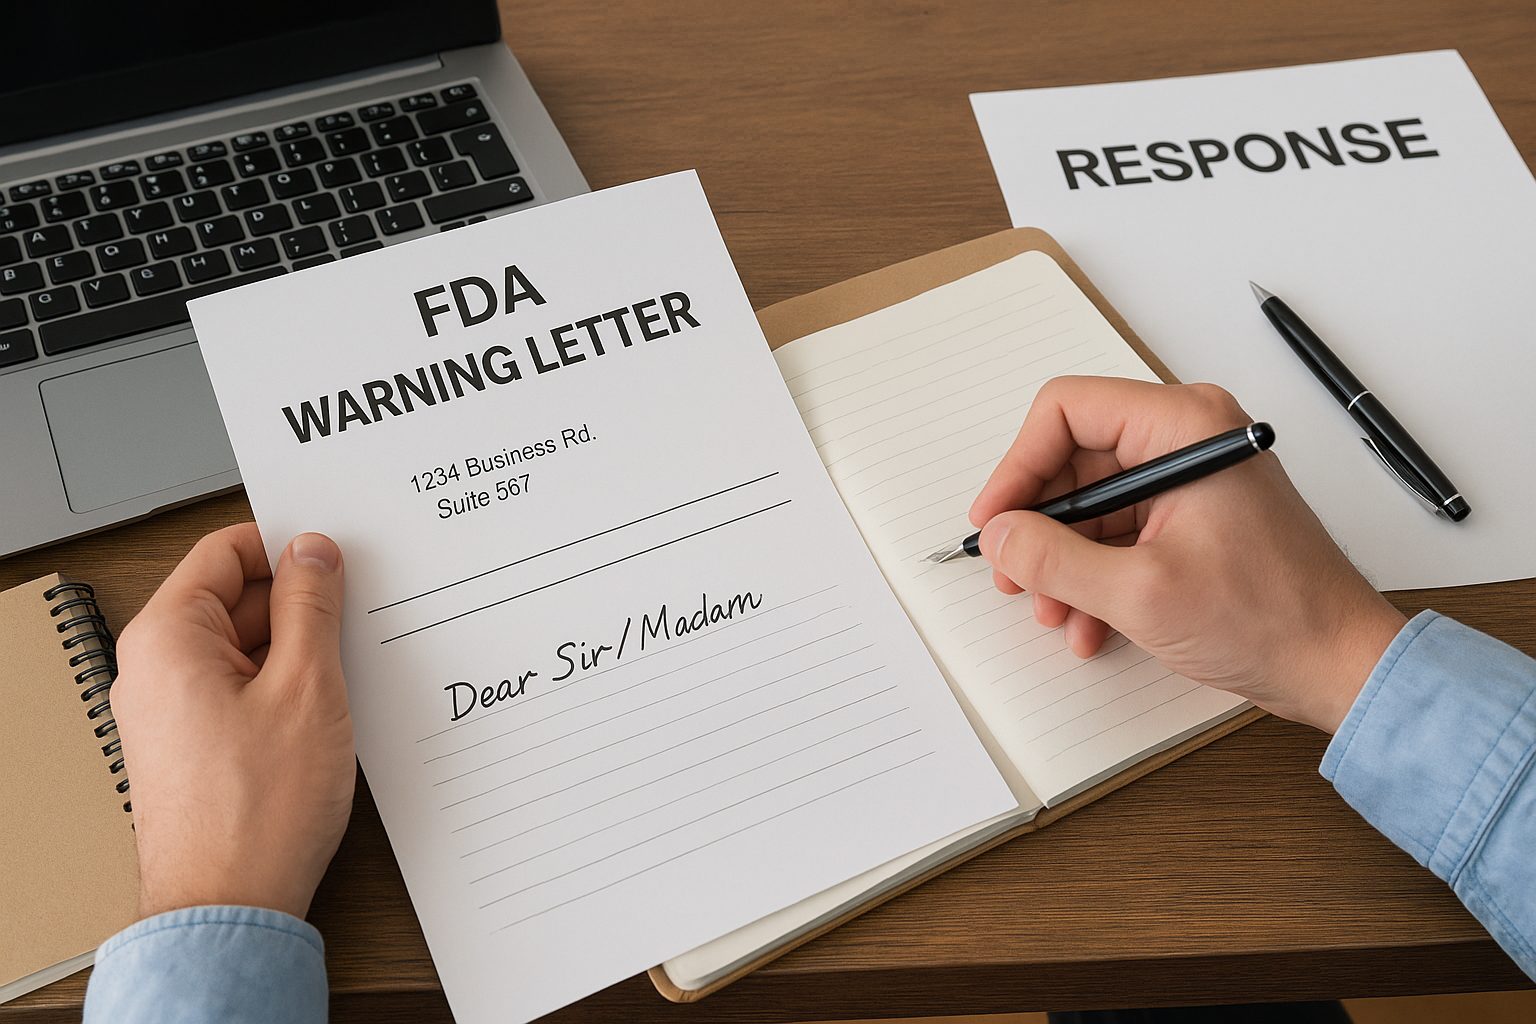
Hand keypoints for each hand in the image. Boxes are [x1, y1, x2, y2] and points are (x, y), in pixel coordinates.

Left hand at [112, 524, 353, 919]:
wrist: (231, 905)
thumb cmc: (254, 814)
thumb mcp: (307, 685)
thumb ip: (311, 606)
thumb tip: (312, 552)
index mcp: (167, 638)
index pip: (224, 551)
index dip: (285, 547)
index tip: (334, 559)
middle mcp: (156, 669)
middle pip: (234, 598)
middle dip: (299, 604)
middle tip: (354, 621)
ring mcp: (174, 710)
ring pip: (246, 647)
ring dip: (298, 652)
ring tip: (342, 681)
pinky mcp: (196, 745)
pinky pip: (244, 690)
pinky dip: (287, 689)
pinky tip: (324, 715)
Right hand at [969, 377, 1406, 732]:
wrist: (1338, 664)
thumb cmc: (1271, 618)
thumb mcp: (1139, 593)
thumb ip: (1054, 559)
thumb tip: (1000, 535)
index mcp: (1184, 427)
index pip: (1065, 411)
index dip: (1018, 467)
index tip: (995, 520)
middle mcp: (1188, 439)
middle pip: (1074, 459)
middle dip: (1040, 525)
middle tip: (1015, 574)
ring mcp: (1191, 478)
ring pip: (1092, 501)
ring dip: (1064, 561)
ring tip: (1055, 613)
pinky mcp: (1193, 516)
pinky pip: (1121, 529)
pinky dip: (1096, 574)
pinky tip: (1090, 623)